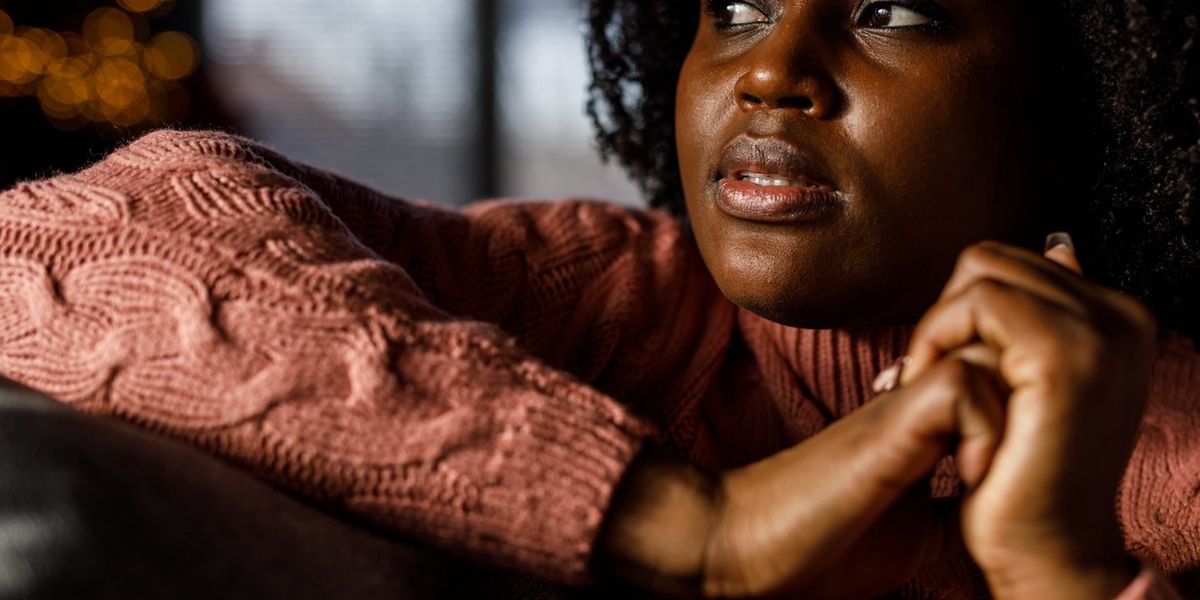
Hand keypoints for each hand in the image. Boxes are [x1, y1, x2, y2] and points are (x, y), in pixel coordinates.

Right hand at [598, 355, 1006, 597]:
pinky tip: (977, 476)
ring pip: (993, 350)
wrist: (751, 546)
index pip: (1002, 364)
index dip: (1036, 389)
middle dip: (1040, 386)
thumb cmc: (828, 542)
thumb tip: (1004, 515)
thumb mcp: (919, 529)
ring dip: (1021, 404)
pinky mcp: (888, 422)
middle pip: (1006, 343)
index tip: (1047, 443)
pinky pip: (963, 387)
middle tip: (1043, 449)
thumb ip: (957, 505)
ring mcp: (902, 403)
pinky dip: (987, 429)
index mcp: (927, 419)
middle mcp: (918, 395)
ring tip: (1012, 465)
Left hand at [901, 238, 1155, 598]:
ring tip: (932, 386)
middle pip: (992, 260)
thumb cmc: (1023, 473)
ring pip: (979, 275)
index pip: (1012, 264)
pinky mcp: (1066, 354)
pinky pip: (975, 303)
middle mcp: (1122, 315)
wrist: (1046, 549)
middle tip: (929, 377)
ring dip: (937, 329)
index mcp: (1118, 318)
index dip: (960, 311)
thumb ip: (1044, 317)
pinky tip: (931, 387)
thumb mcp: (1034, 383)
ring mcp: (1102, 331)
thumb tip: (1058, 245)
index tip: (945, 368)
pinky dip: (937, 339)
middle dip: (947, 314)